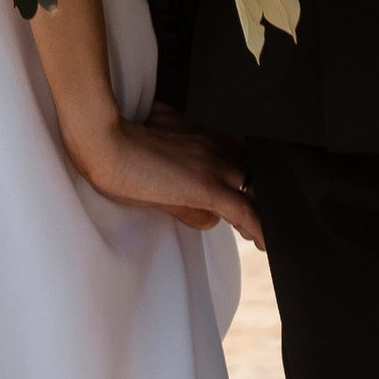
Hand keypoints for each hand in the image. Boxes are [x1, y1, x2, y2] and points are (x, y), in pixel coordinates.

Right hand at [60, 105, 264, 246]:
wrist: (107, 143)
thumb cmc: (125, 145)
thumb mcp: (163, 150)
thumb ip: (186, 168)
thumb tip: (204, 204)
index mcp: (210, 133)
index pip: (246, 156)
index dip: (253, 177)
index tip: (256, 194)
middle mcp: (219, 145)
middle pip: (255, 175)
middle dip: (262, 198)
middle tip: (270, 221)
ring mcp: (216, 164)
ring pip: (256, 194)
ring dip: (265, 216)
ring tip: (272, 238)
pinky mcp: (208, 186)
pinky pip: (246, 212)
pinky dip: (261, 230)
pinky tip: (268, 245)